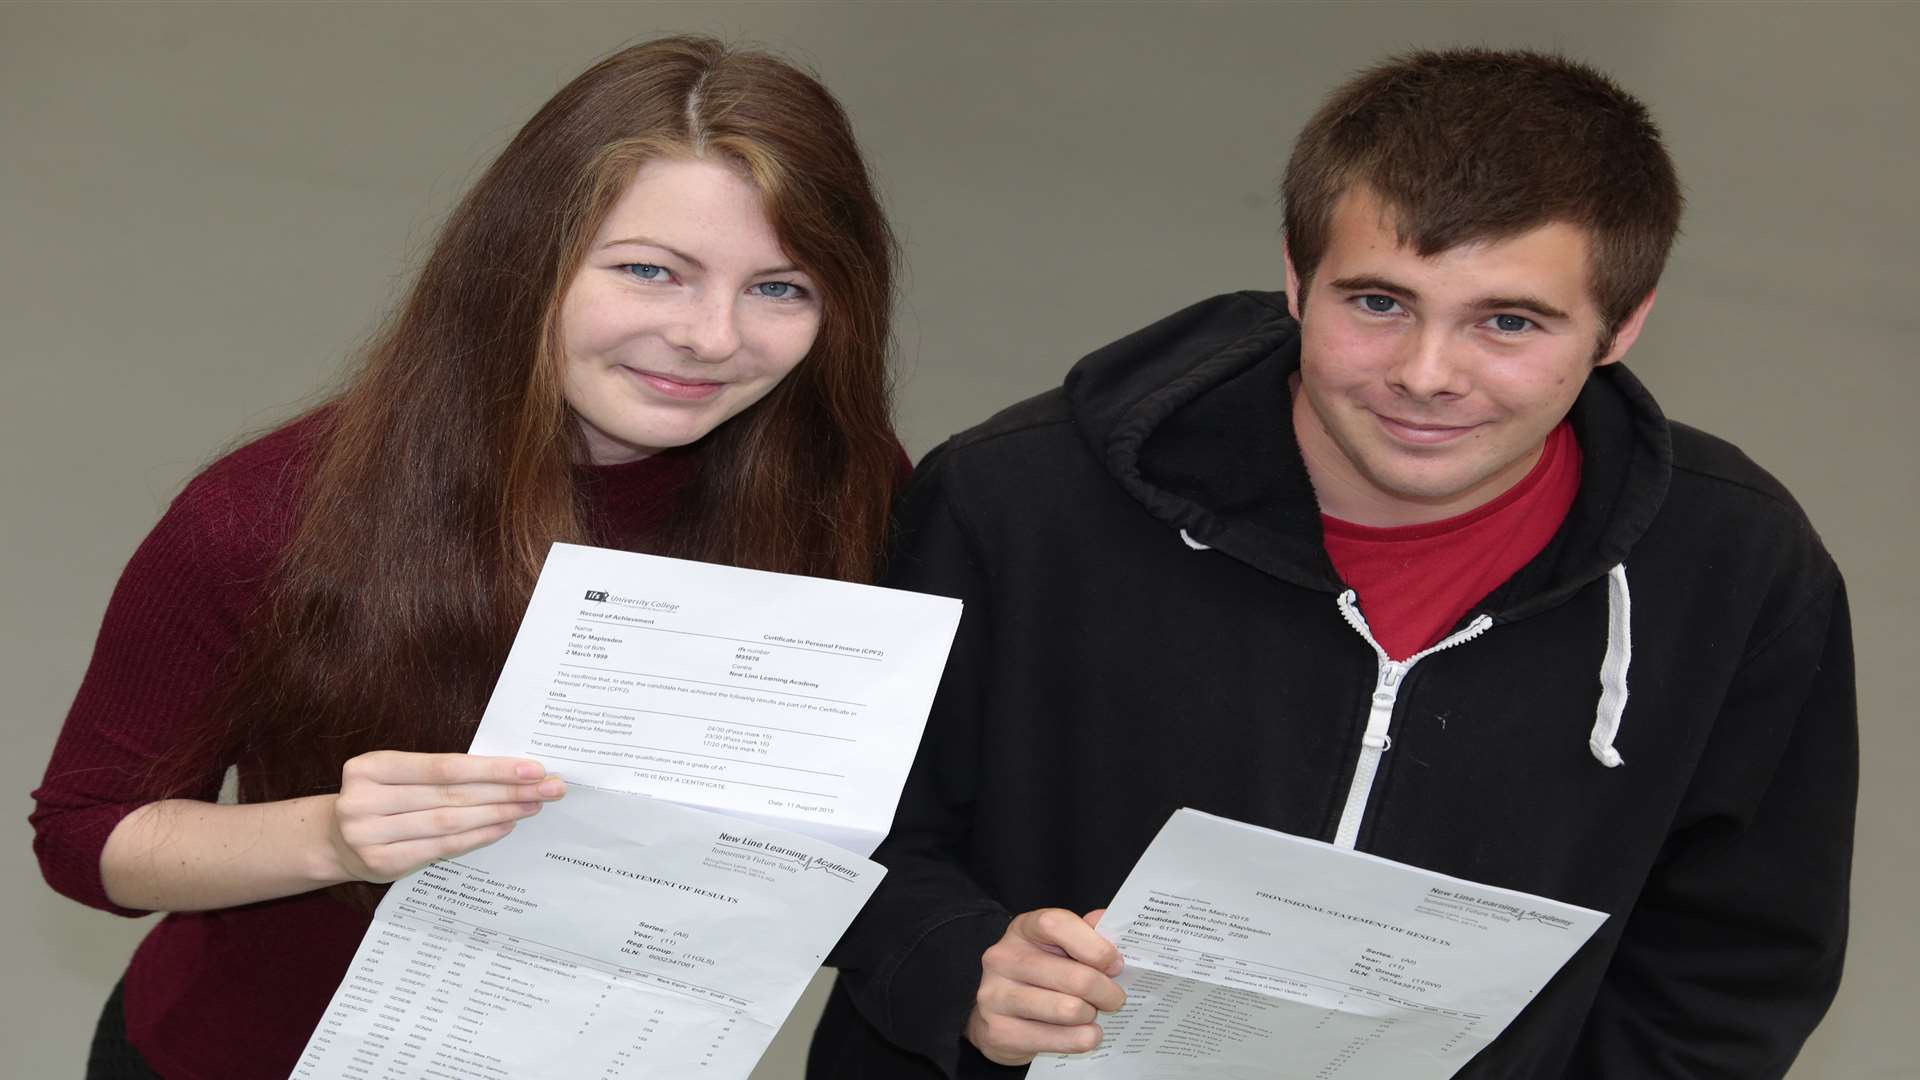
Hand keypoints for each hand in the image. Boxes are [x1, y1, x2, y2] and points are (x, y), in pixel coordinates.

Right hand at [329, 751, 563, 882]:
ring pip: (449, 822)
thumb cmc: (382, 798)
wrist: (334, 839)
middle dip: (507, 790)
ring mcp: (368, 835)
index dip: (491, 768)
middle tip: (548, 788)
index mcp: (371, 767)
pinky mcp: (381, 864)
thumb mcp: (398, 774)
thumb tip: (510, 770)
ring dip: (498, 814)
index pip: (444, 766)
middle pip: (452, 795)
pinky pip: (442, 848)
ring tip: (532, 806)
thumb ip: (440, 771)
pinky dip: (478, 837)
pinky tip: (504, 827)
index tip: (533, 768)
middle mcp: (364, 800)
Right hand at [966, 907, 1124, 1064]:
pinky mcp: (1000, 1032)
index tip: (1115, 964)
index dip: (1093, 945)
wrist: (997, 1015)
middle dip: (1106, 992)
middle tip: (1115, 998)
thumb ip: (1086, 934)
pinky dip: (1082, 1039)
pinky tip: (1086, 1034)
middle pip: (1076, 978)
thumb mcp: (1058, 946)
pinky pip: (1058, 1039)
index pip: (1056, 924)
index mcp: (1022, 929)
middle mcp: (1003, 958)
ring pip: (1069, 1010)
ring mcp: (997, 995)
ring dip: (1091, 1016)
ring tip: (1091, 1014)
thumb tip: (1114, 928)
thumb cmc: (1040, 974)